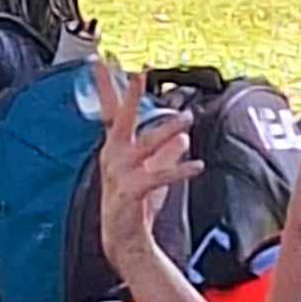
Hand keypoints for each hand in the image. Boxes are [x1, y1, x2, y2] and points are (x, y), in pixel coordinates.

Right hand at [94, 62, 202, 279]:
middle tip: (139, 73)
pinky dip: (179, 170)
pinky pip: (158, 177)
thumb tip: (182, 136)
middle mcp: (113, 157)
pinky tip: (197, 164)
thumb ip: (166, 154)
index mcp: (115, 149)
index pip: (110, 111)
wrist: (124, 241)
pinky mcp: (131, 192)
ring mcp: (120, 174)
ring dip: (166, 130)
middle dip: (129, 96)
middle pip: (120, 119)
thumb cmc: (135, 207)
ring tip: (186, 119)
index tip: (103, 60)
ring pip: (145, 145)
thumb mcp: (153, 174)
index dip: (108, 86)